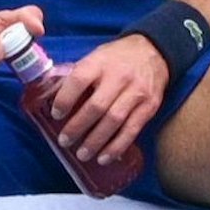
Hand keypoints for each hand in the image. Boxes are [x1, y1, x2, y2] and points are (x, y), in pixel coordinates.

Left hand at [49, 34, 167, 167]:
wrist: (153, 51)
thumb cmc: (117, 58)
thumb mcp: (96, 57)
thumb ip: (79, 75)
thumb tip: (55, 97)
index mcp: (100, 62)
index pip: (79, 80)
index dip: (65, 99)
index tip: (56, 114)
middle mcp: (119, 77)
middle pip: (96, 106)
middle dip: (78, 127)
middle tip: (64, 141)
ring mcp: (136, 92)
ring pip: (114, 121)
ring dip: (96, 141)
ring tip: (82, 154)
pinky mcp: (149, 106)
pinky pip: (132, 130)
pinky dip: (117, 146)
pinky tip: (104, 158)